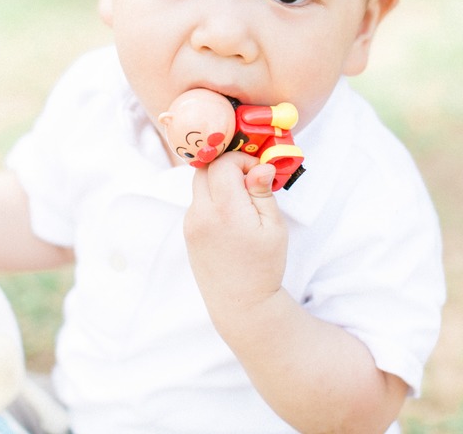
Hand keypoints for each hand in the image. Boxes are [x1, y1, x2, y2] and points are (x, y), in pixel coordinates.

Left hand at [184, 151, 286, 324]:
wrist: (240, 303)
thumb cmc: (263, 266)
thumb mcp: (274, 227)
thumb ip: (262, 192)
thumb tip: (259, 166)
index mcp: (225, 210)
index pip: (223, 163)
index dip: (242, 160)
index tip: (258, 173)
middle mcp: (201, 213)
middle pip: (206, 168)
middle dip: (228, 166)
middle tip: (250, 181)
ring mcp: (191, 223)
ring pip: (199, 184)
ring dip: (219, 182)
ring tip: (242, 200)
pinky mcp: (188, 231)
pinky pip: (198, 202)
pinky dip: (213, 198)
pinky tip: (231, 217)